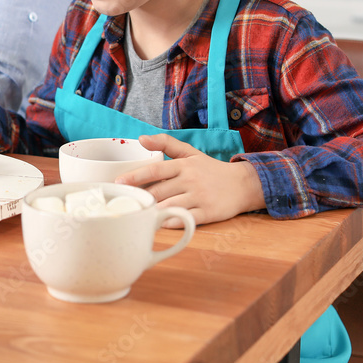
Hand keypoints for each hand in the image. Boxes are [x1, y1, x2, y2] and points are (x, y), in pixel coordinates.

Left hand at [114, 133, 264, 226]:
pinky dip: (171, 222)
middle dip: (139, 198)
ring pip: (170, 206)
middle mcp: (190, 180)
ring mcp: (200, 197)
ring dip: (152, 212)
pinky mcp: (209, 213)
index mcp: (183, 165)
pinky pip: (186, 219)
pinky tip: (159, 225)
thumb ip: (165, 143)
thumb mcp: (190, 152)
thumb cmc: (211, 169)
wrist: (244, 184)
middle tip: (122, 203)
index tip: (118, 182)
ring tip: (135, 215)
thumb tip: (140, 138)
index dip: (135, 176)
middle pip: (159, 191)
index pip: (155, 169)